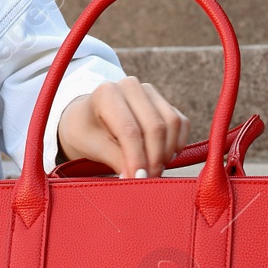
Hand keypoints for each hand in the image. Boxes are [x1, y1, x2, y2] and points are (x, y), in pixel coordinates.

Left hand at [55, 77, 191, 177]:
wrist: (87, 119)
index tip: (138, 180)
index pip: (129, 130)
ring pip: (172, 123)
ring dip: (167, 152)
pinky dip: (177, 144)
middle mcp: (130, 86)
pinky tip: (163, 159)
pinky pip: (181, 123)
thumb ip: (117, 161)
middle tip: (148, 181)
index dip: (137, 158)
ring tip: (154, 171)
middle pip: (155, 126)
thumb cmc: (86, 133)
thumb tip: (138, 179)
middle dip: (154, 158)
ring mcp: (149, 92)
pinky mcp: (164, 101)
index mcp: (106, 93)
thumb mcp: (93, 148)